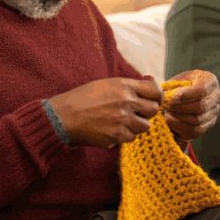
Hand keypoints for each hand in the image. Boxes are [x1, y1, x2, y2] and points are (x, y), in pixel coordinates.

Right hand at [47, 78, 162, 147]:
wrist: (63, 116)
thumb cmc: (84, 98)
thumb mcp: (107, 83)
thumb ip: (130, 85)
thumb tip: (151, 81)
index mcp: (124, 86)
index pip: (154, 90)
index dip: (157, 96)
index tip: (153, 100)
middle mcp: (126, 102)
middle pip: (153, 110)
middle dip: (146, 112)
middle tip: (135, 112)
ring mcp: (122, 120)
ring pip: (144, 126)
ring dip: (136, 125)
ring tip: (120, 121)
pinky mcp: (116, 136)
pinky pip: (131, 138)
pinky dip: (124, 135)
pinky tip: (110, 129)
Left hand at [163, 70, 219, 143]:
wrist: (188, 94)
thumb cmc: (182, 84)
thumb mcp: (177, 80)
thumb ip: (171, 86)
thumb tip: (162, 95)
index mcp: (210, 80)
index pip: (201, 90)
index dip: (186, 96)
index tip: (172, 99)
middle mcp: (216, 96)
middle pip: (200, 107)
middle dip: (180, 108)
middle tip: (166, 107)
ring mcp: (214, 112)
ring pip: (197, 120)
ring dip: (179, 118)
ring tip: (166, 114)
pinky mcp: (208, 124)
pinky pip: (195, 131)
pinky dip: (181, 127)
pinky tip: (170, 121)